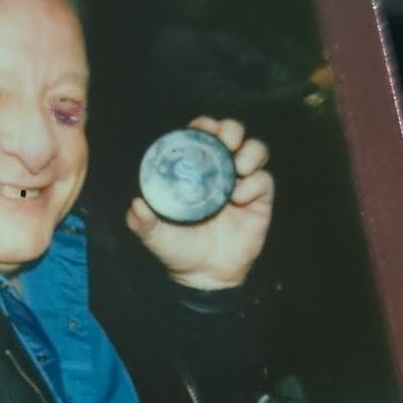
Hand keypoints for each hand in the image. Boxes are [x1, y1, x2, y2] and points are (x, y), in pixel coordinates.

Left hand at [127, 116, 273, 290]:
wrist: (203, 276)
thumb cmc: (177, 248)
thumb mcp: (153, 233)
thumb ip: (142, 220)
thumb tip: (138, 204)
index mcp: (195, 170)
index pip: (203, 136)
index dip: (205, 126)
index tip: (205, 127)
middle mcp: (220, 171)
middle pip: (233, 135)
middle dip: (232, 130)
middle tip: (226, 141)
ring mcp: (242, 184)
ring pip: (256, 150)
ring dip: (250, 151)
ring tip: (238, 166)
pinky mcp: (260, 201)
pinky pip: (264, 180)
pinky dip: (255, 184)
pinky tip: (239, 197)